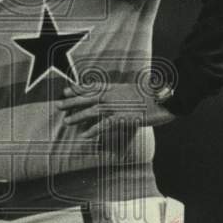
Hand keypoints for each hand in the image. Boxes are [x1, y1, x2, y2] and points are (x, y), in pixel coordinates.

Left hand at [55, 82, 175, 140]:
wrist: (164, 98)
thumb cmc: (152, 95)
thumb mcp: (134, 90)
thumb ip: (122, 92)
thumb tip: (115, 96)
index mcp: (114, 87)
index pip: (91, 87)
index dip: (77, 89)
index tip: (65, 90)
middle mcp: (112, 95)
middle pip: (87, 98)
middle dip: (71, 102)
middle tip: (58, 105)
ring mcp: (116, 106)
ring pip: (91, 111)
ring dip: (77, 116)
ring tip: (66, 121)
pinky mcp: (122, 117)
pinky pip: (103, 125)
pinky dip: (93, 130)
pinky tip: (84, 135)